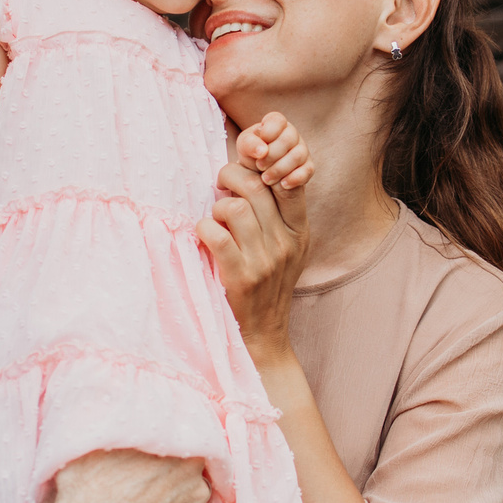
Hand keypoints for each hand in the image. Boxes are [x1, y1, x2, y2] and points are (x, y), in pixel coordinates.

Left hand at [198, 156, 307, 357]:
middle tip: (220, 187)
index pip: (289, 183)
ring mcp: (264, 261)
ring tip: (215, 220)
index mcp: (299, 232)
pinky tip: (205, 237)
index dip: (263, 167)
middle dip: (230, 178)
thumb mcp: (287, 250)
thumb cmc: (267, 287)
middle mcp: (285, 243)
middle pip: (256, 187)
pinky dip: (204, 229)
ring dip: (217, 208)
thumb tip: (248, 176)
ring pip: (235, 208)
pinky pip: (217, 235)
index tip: (246, 170)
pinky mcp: (241, 277)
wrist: (263, 335)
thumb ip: (276, 217)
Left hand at [233, 112, 311, 190]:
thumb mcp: (244, 147)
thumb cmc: (252, 156)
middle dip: (271, 156)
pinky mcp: (308, 167)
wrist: (260, 179)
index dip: (268, 133)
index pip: (277, 120)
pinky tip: (282, 185)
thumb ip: (249, 143)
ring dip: (279, 169)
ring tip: (266, 179)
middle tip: (259, 166)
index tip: (259, 148)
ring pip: (297, 156)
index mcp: (276, 124)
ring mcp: (302, 150)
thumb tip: (262, 151)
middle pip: (288, 139)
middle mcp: (292, 134)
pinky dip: (294, 179)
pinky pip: (307, 171)